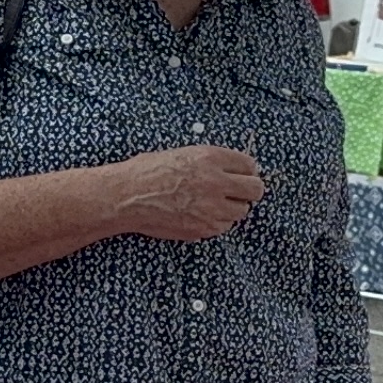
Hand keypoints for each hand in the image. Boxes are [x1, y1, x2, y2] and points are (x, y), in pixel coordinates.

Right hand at [114, 145, 263, 241]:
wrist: (126, 197)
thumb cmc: (146, 172)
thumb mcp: (181, 154)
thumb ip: (209, 162)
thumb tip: (229, 170)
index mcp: (210, 158)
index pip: (248, 164)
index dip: (246, 171)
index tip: (241, 175)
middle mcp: (216, 182)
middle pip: (255, 189)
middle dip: (249, 191)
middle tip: (238, 193)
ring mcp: (212, 207)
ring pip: (242, 211)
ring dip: (232, 208)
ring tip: (212, 205)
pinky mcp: (204, 228)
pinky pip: (224, 226)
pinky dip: (217, 222)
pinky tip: (200, 215)